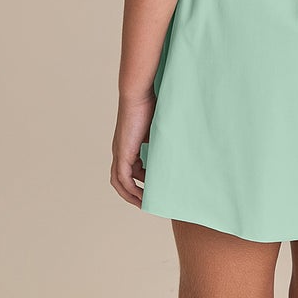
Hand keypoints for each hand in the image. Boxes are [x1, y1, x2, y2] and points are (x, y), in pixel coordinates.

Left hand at [111, 89, 155, 205]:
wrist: (138, 94)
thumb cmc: (150, 104)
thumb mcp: (158, 128)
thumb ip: (162, 140)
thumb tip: (179, 146)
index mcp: (127, 145)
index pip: (131, 170)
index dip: (141, 181)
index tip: (155, 188)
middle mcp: (120, 150)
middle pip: (121, 180)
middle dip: (133, 193)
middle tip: (149, 201)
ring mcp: (119, 152)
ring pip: (119, 182)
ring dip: (131, 195)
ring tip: (145, 203)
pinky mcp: (122, 153)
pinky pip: (123, 178)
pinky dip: (131, 189)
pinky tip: (143, 195)